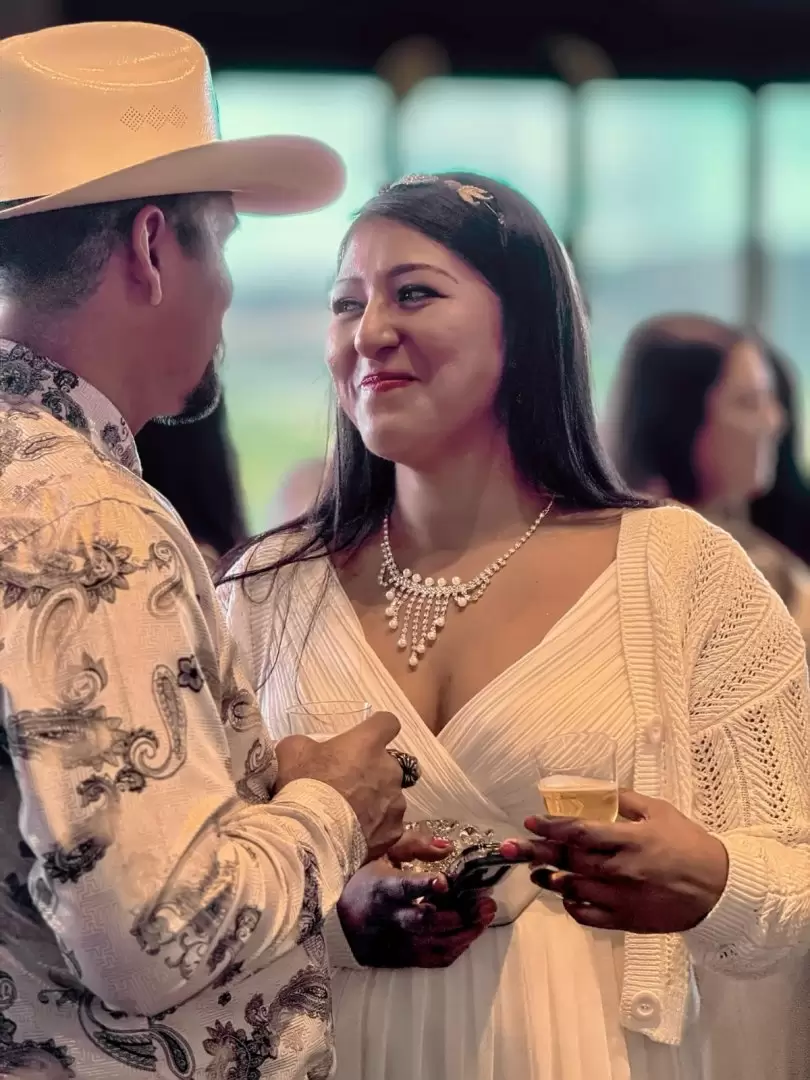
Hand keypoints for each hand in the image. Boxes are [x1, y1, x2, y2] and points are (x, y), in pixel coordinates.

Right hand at [275, 712, 408, 858]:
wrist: (310, 837)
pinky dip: (376, 829)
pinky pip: (388, 825)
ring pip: (390, 797)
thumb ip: (309, 744)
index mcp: (369, 743)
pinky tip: (355, 835)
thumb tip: (310, 749)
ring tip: (350, 815)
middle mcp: (390, 770)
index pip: (388, 723)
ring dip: (376, 801)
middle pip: (389, 764)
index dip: (377, 729)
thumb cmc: (303, 786)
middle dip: (373, 772)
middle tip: (348, 785)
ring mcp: (396, 802)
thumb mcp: (293, 750)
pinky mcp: (394, 832)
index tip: (365, 738)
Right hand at [338, 830, 496, 967]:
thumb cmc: (363, 881)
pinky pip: (433, 960)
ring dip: (465, 931)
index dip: (423, 886)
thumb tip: (448, 847)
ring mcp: (393, 943)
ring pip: (435, 943)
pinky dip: (455, 948)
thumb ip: (414, 847)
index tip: (444, 882)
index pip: (402, 888)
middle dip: (459, 913)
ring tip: (486, 915)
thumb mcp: (382, 854)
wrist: (334, 922)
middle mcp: (387, 919)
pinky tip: (470, 933)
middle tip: (485, 902)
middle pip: (424, 921)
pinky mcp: (399, 960)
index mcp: (381, 889)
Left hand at [500, 790, 728, 933]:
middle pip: (568, 861)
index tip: (530, 822)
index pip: (580, 832)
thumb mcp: (660, 812)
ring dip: (549, 880)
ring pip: (573, 889)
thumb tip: (595, 789)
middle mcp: (620, 870)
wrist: (718, 890)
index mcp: (629, 840)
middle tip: (508, 848)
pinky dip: (573, 906)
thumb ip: (625, 800)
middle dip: (535, 853)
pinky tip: (567, 895)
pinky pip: (588, 916)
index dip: (551, 827)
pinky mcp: (625, 921)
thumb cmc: (688, 844)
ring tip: (533, 872)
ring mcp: (621, 899)